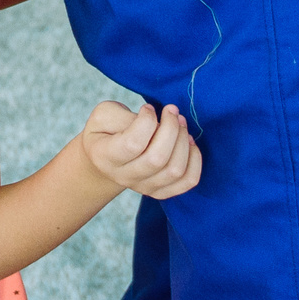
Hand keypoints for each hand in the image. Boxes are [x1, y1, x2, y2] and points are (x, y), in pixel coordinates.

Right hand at [81, 100, 201, 199]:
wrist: (106, 159)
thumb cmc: (106, 131)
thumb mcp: (104, 115)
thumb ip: (125, 117)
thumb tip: (155, 124)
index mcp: (106, 157)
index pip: (133, 144)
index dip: (147, 121)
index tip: (148, 108)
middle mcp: (124, 177)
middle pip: (157, 159)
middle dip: (171, 128)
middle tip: (171, 110)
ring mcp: (144, 188)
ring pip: (175, 170)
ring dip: (183, 141)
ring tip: (180, 122)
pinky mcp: (161, 191)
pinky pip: (188, 181)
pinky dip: (195, 159)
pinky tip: (188, 142)